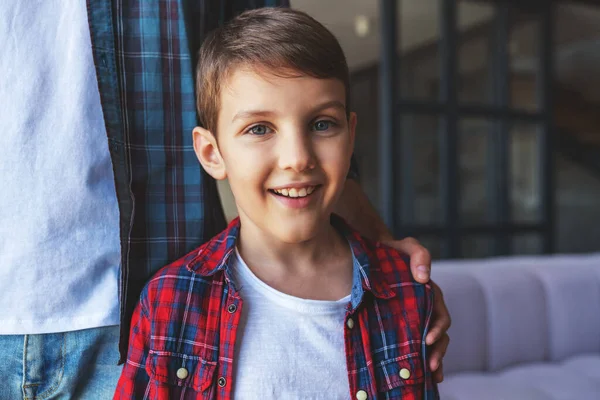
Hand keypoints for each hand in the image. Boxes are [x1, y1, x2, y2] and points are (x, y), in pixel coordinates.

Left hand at [382, 237, 450, 382]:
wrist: (372, 256)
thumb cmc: (392, 251)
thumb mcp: (407, 247)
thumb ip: (419, 255)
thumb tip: (424, 277)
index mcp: (430, 294)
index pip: (440, 315)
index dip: (437, 329)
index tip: (427, 339)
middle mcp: (426, 309)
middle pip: (439, 335)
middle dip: (437, 351)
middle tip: (429, 365)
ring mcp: (416, 318)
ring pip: (431, 343)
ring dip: (434, 359)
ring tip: (430, 375)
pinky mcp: (403, 325)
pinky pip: (416, 344)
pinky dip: (423, 359)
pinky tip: (423, 376)